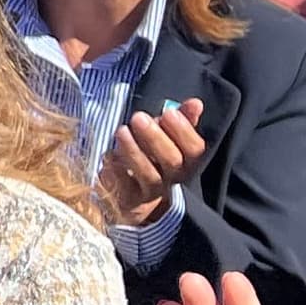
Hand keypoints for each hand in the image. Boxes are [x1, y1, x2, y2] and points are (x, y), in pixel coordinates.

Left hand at [97, 98, 207, 227]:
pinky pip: (123, 186)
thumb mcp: (167, 138)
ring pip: (148, 174)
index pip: (195, 150)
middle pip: (172, 161)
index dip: (184, 131)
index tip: (169, 113)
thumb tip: (196, 103)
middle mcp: (172, 178)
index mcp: (186, 162)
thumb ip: (182, 120)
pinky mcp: (128, 200)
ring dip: (134, 151)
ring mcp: (150, 192)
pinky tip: (109, 155)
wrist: (133, 198)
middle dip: (155, 137)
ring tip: (121, 131)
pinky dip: (115, 169)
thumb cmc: (152, 158)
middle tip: (138, 117)